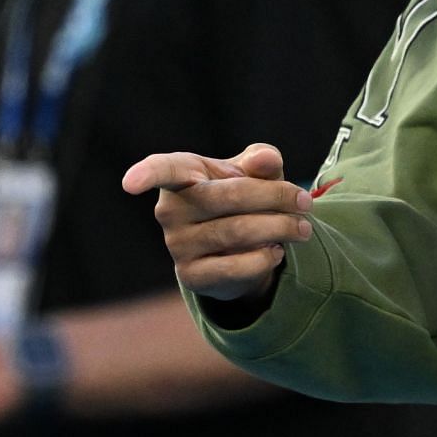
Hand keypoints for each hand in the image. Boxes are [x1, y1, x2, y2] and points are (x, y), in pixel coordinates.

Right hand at [121, 143, 313, 302]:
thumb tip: (267, 159)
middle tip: (306, 202)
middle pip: (231, 196)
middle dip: (277, 198)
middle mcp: (170, 210)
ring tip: (303, 228)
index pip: (162, 170)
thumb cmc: (245, 196)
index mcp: (182, 175)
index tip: (130, 183)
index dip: (146, 174)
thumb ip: (262, 162)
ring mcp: (176, 245)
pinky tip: (275, 252)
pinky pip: (235, 267)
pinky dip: (265, 258)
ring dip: (280, 228)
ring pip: (238, 231)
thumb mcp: (256, 173)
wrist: (242, 248)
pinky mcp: (190, 276)